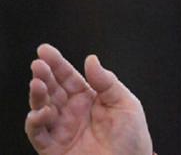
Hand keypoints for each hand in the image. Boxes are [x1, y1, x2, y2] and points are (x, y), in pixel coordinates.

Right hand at [25, 44, 152, 154]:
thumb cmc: (132, 137)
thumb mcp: (125, 103)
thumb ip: (107, 82)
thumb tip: (91, 60)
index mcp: (89, 98)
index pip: (69, 77)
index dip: (57, 63)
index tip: (45, 50)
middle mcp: (72, 111)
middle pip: (52, 89)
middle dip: (43, 75)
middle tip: (38, 64)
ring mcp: (62, 128)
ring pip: (41, 107)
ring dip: (37, 95)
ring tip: (37, 84)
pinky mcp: (53, 147)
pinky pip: (38, 133)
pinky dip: (35, 122)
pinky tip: (42, 112)